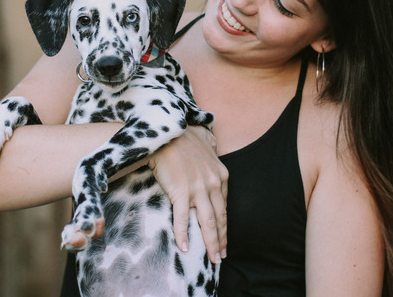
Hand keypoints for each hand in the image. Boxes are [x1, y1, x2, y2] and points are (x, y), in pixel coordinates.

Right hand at [147, 125, 227, 263]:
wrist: (167, 132)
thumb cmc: (182, 134)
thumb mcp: (204, 138)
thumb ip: (211, 144)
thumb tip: (213, 142)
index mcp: (221, 174)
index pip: (224, 206)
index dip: (225, 225)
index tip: (224, 239)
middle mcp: (213, 184)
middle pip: (220, 218)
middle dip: (222, 240)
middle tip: (221, 256)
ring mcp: (198, 189)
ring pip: (208, 222)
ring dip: (211, 243)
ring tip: (213, 259)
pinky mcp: (181, 192)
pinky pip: (182, 219)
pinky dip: (184, 235)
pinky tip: (185, 248)